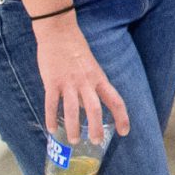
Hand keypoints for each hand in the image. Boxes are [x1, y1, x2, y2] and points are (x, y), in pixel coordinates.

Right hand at [34, 15, 130, 144]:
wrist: (59, 32)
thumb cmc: (75, 50)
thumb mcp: (90, 68)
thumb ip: (90, 88)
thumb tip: (87, 110)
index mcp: (99, 78)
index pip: (115, 100)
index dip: (122, 117)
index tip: (124, 131)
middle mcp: (86, 82)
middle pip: (95, 109)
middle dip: (96, 128)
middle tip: (95, 142)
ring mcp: (68, 82)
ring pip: (73, 110)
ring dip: (73, 127)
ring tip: (73, 140)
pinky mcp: (52, 81)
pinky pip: (51, 103)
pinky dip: (51, 118)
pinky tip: (50, 129)